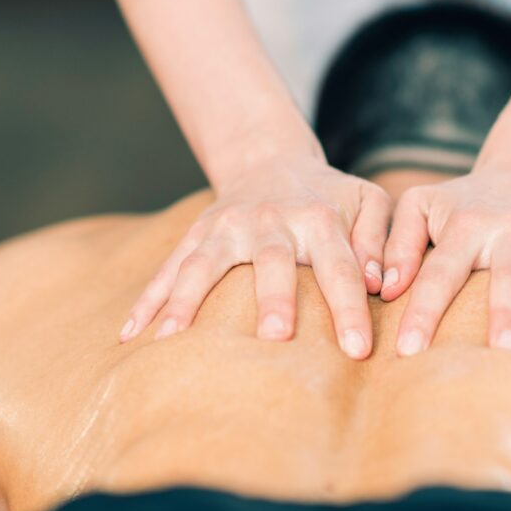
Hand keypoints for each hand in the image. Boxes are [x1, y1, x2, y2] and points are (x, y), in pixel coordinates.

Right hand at [120, 156, 390, 359]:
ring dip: (187, 301)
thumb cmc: (331, 196)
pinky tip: (130, 335)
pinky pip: (169, 268)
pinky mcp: (196, 235)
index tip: (359, 351)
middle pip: (272, 262)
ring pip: (205, 264)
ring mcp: (227, 227)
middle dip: (274, 298)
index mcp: (319, 218)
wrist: (271, 160)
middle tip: (275, 337)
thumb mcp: (369, 202)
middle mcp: (271, 221)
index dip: (351, 309)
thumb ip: (380, 239)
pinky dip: (148, 299)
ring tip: (171, 342)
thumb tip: (378, 284)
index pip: (340, 269)